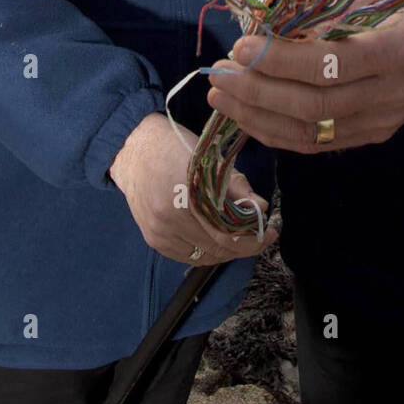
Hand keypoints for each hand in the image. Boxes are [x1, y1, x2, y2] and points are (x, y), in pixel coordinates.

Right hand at [108, 112, 278, 262]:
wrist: (133, 150)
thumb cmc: (173, 147)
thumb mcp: (209, 159)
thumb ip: (235, 186)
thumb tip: (260, 207)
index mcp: (187, 194)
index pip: (228, 231)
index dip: (254, 236)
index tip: (270, 231)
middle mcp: (170, 218)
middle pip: (218, 247)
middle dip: (245, 245)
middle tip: (260, 236)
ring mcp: (159, 232)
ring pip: (204, 256)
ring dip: (227, 252)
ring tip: (241, 238)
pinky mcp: (153, 239)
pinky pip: (187, 256)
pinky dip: (206, 252)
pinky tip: (217, 241)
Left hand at [206, 0, 403, 153]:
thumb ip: (325, 11)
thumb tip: (264, 21)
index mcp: (396, 50)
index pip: (330, 65)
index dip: (281, 60)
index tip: (241, 47)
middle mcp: (390, 94)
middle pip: (314, 105)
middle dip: (257, 91)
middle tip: (219, 73)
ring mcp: (380, 122)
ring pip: (310, 132)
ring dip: (257, 116)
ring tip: (221, 96)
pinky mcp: (370, 137)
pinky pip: (316, 143)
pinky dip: (275, 132)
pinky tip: (246, 115)